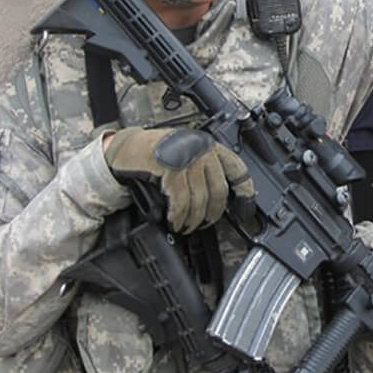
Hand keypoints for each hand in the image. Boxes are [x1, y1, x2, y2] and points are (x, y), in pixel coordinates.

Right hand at [104, 127, 253, 233]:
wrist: (126, 148)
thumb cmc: (155, 154)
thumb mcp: (186, 154)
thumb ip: (203, 170)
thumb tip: (218, 201)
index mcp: (209, 146)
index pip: (237, 168)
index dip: (245, 190)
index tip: (246, 208)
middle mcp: (201, 149)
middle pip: (219, 190)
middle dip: (212, 214)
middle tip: (203, 224)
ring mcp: (187, 158)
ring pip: (199, 200)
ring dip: (192, 220)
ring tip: (185, 226)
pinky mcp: (171, 168)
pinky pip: (181, 201)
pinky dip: (178, 216)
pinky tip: (174, 220)